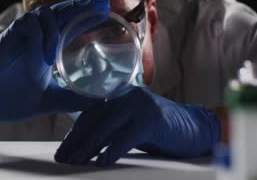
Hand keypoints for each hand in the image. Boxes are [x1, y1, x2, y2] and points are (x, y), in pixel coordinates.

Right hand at [0, 0, 108, 125]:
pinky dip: (39, 37)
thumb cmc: (14, 99)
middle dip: (82, 6)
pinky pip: (28, 25)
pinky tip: (42, 56)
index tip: (105, 9)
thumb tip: (102, 102)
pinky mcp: (7, 38)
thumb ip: (74, 99)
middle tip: (102, 4)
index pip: (70, 24)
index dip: (86, 15)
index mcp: (48, 48)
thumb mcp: (51, 99)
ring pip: (45, 14)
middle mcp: (37, 38)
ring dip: (55, 30)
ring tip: (53, 57)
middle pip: (62, 12)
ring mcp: (23, 36)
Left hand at [54, 85, 220, 165]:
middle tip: (62, 159)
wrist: (195, 129)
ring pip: (107, 127)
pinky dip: (113, 150)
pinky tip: (102, 162)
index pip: (91, 114)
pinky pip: (127, 136)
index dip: (74, 133)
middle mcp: (127, 95)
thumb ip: (112, 128)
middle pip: (95, 120)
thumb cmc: (160, 130)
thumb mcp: (131, 126)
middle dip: (76, 141)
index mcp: (120, 95)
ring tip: (76, 162)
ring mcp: (140, 105)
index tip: (62, 150)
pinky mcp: (152, 118)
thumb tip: (84, 146)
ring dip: (89, 147)